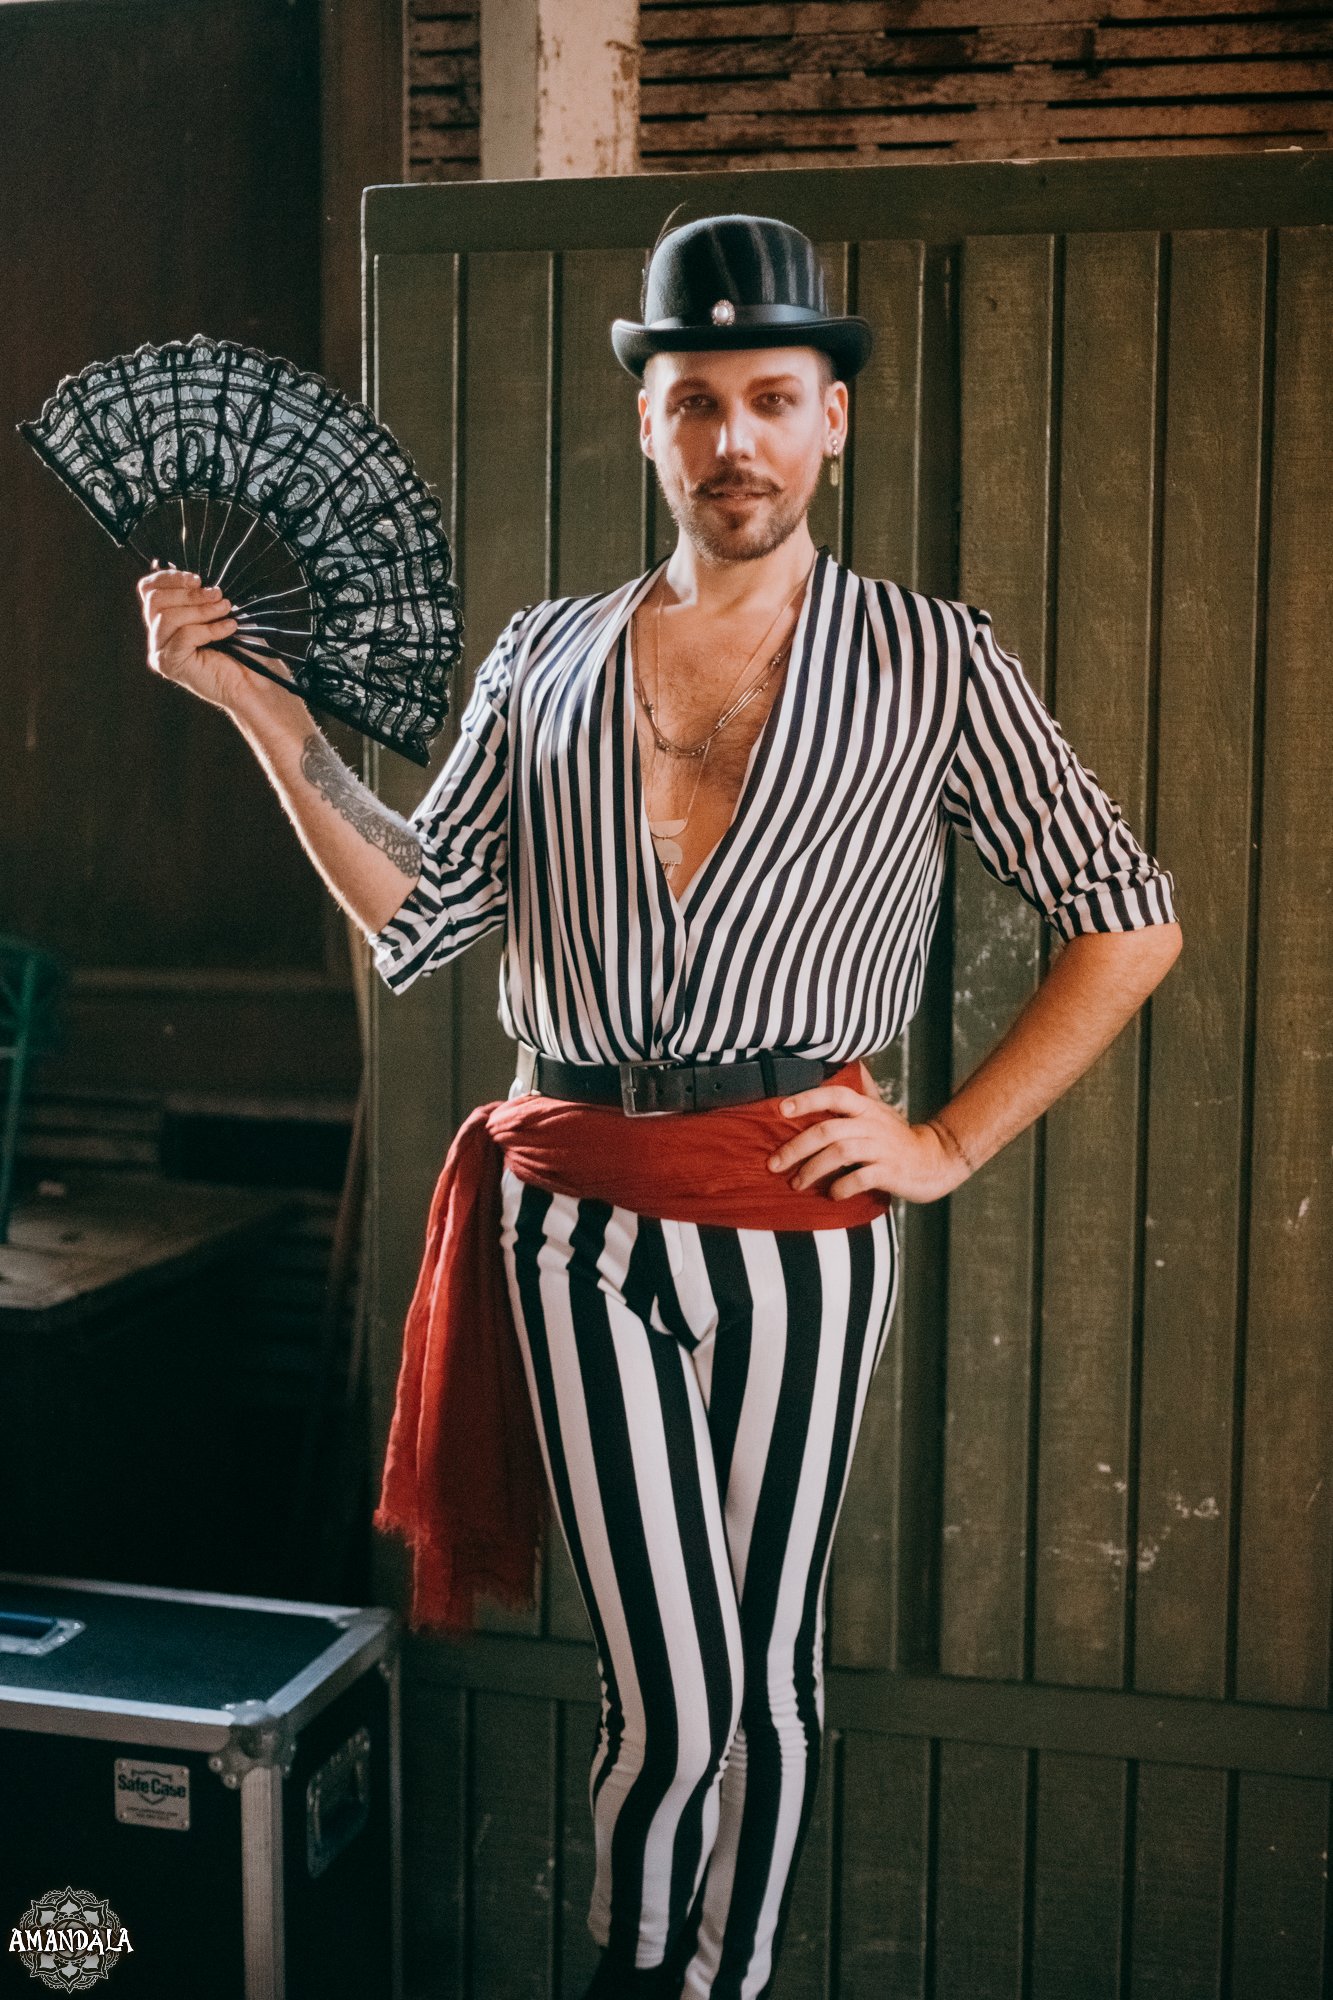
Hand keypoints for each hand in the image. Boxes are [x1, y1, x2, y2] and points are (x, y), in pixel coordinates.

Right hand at [136, 563, 293, 712]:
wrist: (254, 683)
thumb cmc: (242, 649)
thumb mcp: (221, 613)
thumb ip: (202, 596)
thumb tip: (199, 578)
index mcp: (165, 619)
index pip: (148, 590)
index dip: (169, 578)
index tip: (197, 578)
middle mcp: (158, 636)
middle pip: (155, 600)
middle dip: (189, 593)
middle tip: (218, 594)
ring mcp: (161, 651)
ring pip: (168, 617)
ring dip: (201, 609)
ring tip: (226, 609)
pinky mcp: (170, 664)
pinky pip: (184, 635)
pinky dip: (209, 628)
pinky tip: (229, 628)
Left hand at [764, 1076, 972, 1203]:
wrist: (934, 1160)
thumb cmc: (898, 1137)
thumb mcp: (879, 1109)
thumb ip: (860, 1092)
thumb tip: (847, 1066)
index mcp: (866, 1108)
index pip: (835, 1094)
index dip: (808, 1099)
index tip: (781, 1108)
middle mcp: (872, 1124)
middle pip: (828, 1130)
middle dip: (796, 1147)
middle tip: (775, 1164)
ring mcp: (882, 1148)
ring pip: (840, 1153)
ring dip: (813, 1170)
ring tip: (797, 1183)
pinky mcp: (890, 1172)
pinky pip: (861, 1178)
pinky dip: (842, 1187)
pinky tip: (832, 1194)